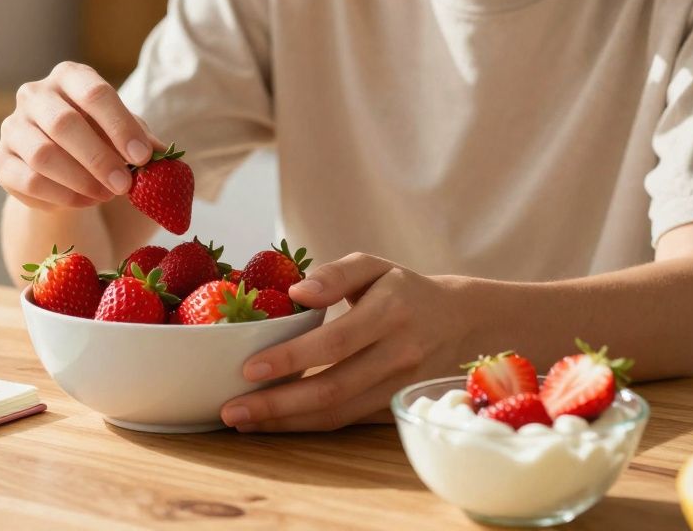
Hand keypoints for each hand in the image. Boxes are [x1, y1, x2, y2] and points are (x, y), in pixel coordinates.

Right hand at [0, 62, 159, 210]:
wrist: (63, 166)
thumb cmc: (100, 140)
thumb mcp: (124, 134)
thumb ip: (142, 142)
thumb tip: (164, 157)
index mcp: (69, 77)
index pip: (94, 92)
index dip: (120, 126)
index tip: (143, 157)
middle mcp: (35, 94)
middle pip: (64, 123)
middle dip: (99, 159)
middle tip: (124, 186)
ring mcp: (12, 126)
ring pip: (43, 155)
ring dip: (80, 180)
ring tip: (105, 195)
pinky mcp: (1, 160)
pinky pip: (28, 181)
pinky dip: (61, 196)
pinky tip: (83, 201)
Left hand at [220, 253, 471, 431]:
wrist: (461, 323)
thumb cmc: (404, 290)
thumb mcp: (374, 266)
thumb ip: (335, 274)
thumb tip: (296, 292)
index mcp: (390, 313)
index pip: (336, 342)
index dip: (293, 359)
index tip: (249, 368)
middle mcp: (398, 355)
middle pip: (334, 388)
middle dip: (278, 404)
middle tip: (231, 410)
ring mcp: (398, 388)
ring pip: (338, 414)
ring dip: (287, 422)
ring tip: (242, 421)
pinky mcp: (393, 408)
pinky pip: (346, 422)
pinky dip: (306, 426)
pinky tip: (273, 423)